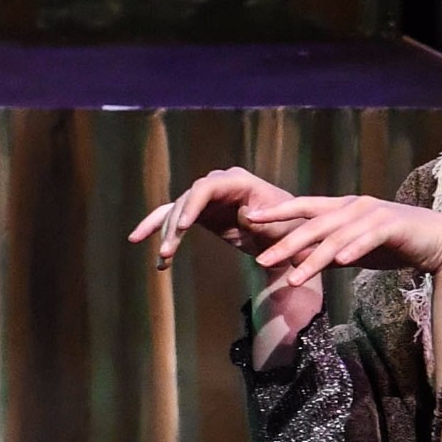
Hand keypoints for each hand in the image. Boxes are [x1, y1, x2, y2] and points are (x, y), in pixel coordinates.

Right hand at [128, 166, 297, 265]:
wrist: (285, 236)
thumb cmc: (287, 227)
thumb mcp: (279, 226)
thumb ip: (262, 220)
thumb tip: (245, 216)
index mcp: (238, 181)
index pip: (206, 187)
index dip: (191, 205)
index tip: (182, 227)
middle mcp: (218, 184)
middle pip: (186, 201)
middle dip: (174, 226)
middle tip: (166, 251)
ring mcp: (207, 198)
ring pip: (177, 212)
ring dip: (165, 234)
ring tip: (162, 260)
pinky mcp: (201, 213)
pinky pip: (176, 220)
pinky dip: (163, 234)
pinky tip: (154, 255)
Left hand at [251, 195, 441, 289]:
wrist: (438, 240)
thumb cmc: (395, 244)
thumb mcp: (356, 248)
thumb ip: (331, 251)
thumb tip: (303, 261)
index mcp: (343, 208)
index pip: (303, 207)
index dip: (276, 212)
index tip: (249, 219)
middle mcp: (354, 206)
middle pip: (314, 224)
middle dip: (286, 242)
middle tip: (262, 260)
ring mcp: (373, 214)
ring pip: (336, 237)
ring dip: (313, 258)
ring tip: (294, 278)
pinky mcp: (393, 226)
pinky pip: (367, 239)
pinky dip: (353, 249)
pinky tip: (339, 263)